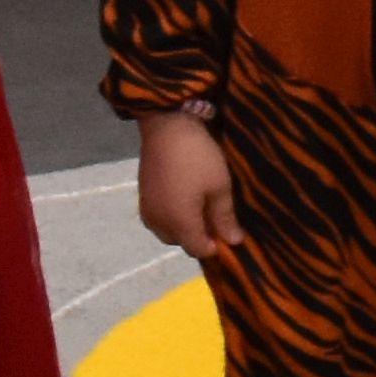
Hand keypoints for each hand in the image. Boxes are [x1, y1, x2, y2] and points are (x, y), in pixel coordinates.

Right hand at [136, 109, 239, 258]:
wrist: (165, 126)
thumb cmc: (197, 157)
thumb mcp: (219, 185)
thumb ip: (225, 217)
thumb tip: (233, 242)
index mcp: (179, 224)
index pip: (199, 250)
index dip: (216, 245)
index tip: (229, 230)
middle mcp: (158, 223)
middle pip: (182, 242)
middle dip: (200, 236)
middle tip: (216, 214)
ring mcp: (147, 210)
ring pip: (168, 231)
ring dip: (185, 226)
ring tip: (201, 205)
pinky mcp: (142, 197)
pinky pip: (159, 218)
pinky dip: (172, 215)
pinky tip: (184, 197)